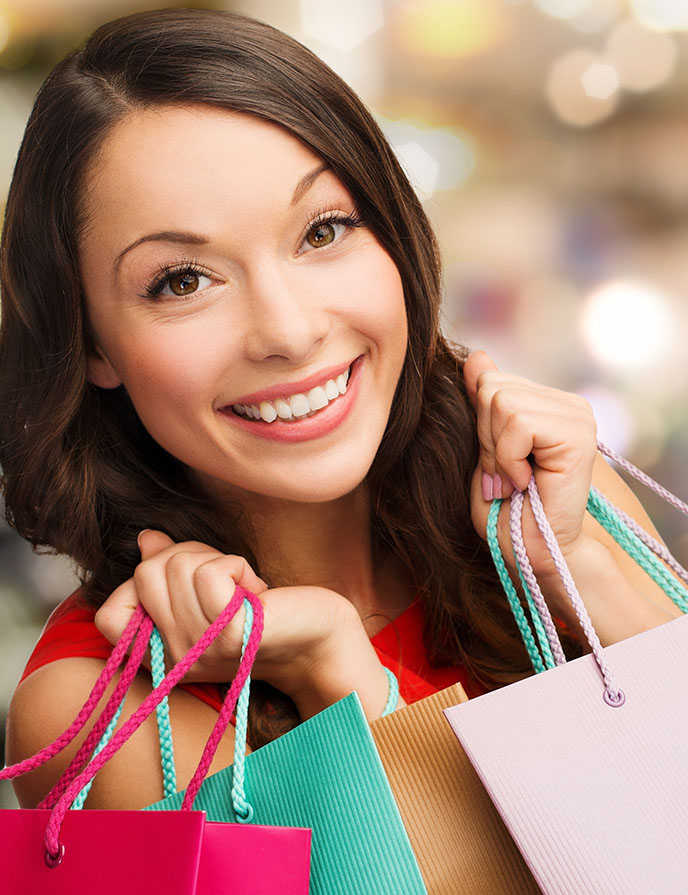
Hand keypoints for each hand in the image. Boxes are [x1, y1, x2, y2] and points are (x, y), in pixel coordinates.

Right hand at [95, 530, 357, 694]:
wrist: (317, 639)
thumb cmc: (264, 614)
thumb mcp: (208, 595)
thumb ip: (172, 571)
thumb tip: (147, 538)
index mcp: (163, 654)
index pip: (108, 617)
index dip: (136, 584)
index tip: (181, 583)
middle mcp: (175, 658)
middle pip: (146, 572)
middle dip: (187, 554)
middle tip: (223, 577)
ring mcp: (200, 649)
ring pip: (178, 566)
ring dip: (216, 559)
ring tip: (242, 586)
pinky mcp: (229, 633)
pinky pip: (210, 572)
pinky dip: (236, 565)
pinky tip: (256, 589)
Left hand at [464, 351, 597, 593]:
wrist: (532, 554)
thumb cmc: (507, 512)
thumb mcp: (483, 448)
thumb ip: (481, 404)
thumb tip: (477, 356)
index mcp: (543, 403)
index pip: (487, 379)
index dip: (479, 426)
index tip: (496, 464)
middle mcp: (565, 403)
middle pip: (490, 387)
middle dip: (485, 437)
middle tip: (506, 476)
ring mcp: (576, 415)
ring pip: (501, 401)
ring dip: (496, 451)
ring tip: (515, 481)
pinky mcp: (578, 433)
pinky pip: (518, 422)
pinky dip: (509, 457)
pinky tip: (526, 482)